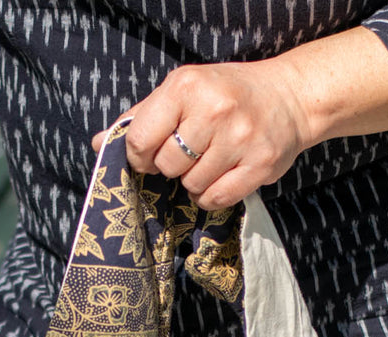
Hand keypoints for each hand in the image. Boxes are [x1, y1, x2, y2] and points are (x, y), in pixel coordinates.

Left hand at [91, 28, 387, 210]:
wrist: (288, 97)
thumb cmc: (225, 94)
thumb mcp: (181, 92)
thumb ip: (141, 118)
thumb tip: (99, 144)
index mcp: (186, 86)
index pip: (140, 139)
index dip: (140, 155)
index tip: (152, 154)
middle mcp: (214, 109)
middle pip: (166, 166)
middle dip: (171, 167)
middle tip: (189, 154)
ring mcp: (240, 138)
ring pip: (191, 185)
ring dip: (194, 181)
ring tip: (210, 161)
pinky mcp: (261, 164)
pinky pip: (216, 199)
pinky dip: (212, 196)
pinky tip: (222, 176)